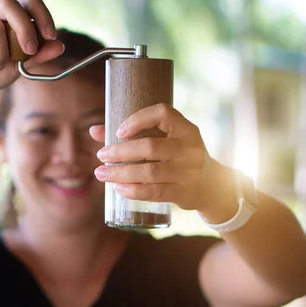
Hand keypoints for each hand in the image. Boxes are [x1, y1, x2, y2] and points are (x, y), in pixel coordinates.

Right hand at [0, 0, 65, 100]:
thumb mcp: (21, 66)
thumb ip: (38, 56)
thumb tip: (59, 46)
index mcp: (7, 17)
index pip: (28, 1)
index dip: (43, 15)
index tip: (50, 36)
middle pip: (8, 4)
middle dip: (25, 28)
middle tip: (29, 51)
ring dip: (3, 53)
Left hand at [89, 103, 232, 212]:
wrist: (211, 185)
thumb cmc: (178, 157)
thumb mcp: (166, 141)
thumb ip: (132, 134)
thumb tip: (94, 131)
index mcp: (185, 128)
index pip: (163, 113)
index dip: (139, 119)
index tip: (118, 130)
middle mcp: (189, 148)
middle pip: (150, 147)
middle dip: (121, 151)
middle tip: (101, 155)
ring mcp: (188, 172)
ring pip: (150, 172)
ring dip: (121, 173)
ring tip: (101, 174)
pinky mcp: (183, 192)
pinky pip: (155, 192)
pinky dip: (134, 190)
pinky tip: (118, 188)